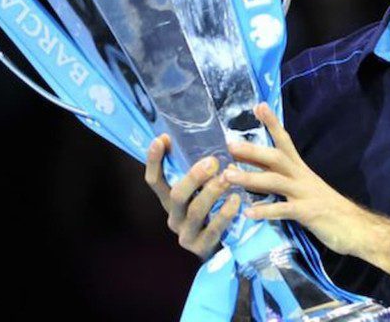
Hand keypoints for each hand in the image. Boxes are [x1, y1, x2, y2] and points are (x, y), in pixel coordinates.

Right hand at [144, 134, 241, 260]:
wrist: (221, 250)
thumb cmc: (212, 211)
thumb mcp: (202, 191)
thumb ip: (201, 173)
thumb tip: (210, 139)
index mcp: (169, 200)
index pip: (154, 180)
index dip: (155, 160)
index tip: (162, 139)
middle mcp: (174, 216)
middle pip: (177, 195)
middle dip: (193, 177)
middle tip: (212, 162)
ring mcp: (186, 234)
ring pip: (195, 211)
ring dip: (211, 192)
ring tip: (227, 178)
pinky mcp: (202, 247)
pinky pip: (213, 229)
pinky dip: (224, 213)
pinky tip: (235, 200)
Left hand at [224, 103, 368, 256]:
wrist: (355, 227)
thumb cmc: (327, 208)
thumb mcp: (303, 188)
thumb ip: (282, 178)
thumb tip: (256, 168)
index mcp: (301, 169)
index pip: (285, 141)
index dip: (273, 123)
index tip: (258, 106)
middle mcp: (302, 177)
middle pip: (276, 157)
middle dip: (253, 150)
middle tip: (230, 145)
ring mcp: (305, 194)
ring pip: (275, 181)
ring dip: (250, 178)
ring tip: (228, 176)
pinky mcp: (307, 213)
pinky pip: (284, 209)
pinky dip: (266, 210)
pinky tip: (248, 212)